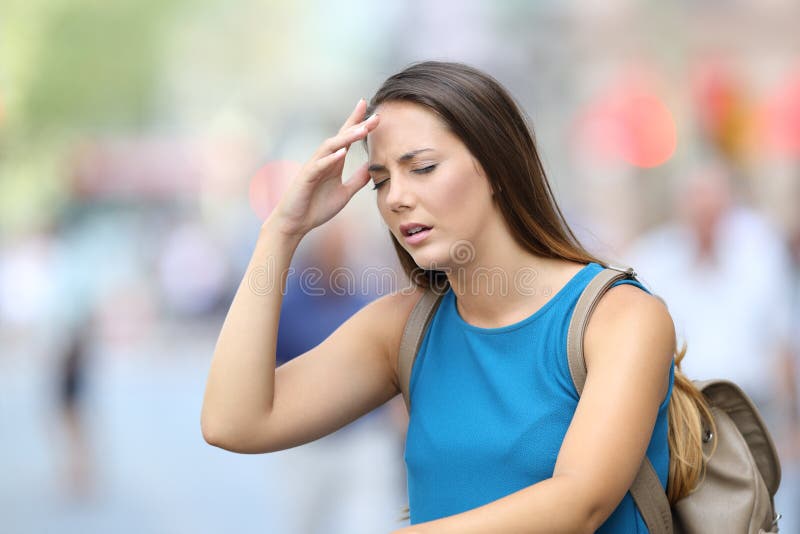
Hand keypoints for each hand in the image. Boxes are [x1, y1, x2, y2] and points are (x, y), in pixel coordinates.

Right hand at [268, 98, 378, 236]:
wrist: (296, 223)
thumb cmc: (316, 207)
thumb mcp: (344, 193)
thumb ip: (357, 179)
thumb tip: (372, 167)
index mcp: (334, 162)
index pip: (347, 139)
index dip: (359, 125)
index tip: (375, 114)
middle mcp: (324, 160)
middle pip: (341, 137)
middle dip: (357, 125)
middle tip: (375, 116)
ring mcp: (314, 167)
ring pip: (330, 147)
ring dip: (346, 137)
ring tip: (363, 130)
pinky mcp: (306, 178)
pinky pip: (318, 165)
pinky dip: (330, 158)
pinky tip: (342, 152)